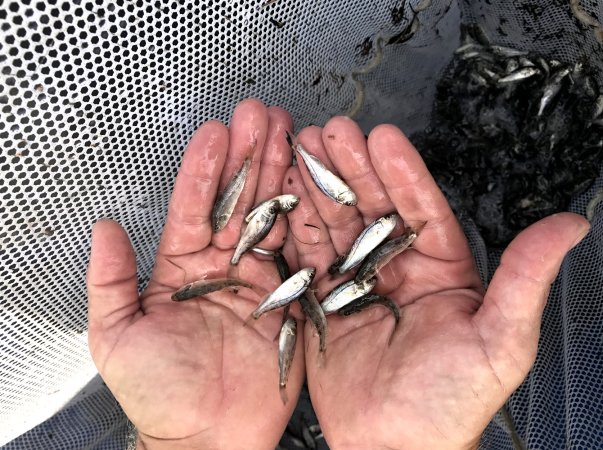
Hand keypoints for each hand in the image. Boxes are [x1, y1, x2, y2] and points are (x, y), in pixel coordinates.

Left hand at [87, 99, 304, 449]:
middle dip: (249, 157)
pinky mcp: (290, 297)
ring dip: (278, 173)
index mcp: (182, 268)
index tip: (216, 132)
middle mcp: (223, 266)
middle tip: (261, 115)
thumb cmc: (160, 394)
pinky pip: (299, 252)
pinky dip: (306, 216)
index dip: (204, 169)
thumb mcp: (117, 336)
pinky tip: (311, 180)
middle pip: (237, 202)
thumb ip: (111, 280)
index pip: (194, 208)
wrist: (209, 438)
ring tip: (288, 131)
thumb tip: (104, 227)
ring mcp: (259, 279)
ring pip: (270, 216)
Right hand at [283, 117, 589, 449]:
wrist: (393, 446)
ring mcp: (357, 281)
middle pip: (373, 206)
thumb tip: (569, 226)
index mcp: (441, 269)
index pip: (421, 207)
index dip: (401, 172)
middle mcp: (397, 268)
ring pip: (337, 222)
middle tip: (333, 132)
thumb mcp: (500, 339)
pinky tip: (286, 193)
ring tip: (303, 148)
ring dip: (320, 185)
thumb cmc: (449, 403)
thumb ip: (525, 278)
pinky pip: (309, 255)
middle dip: (352, 167)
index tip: (382, 138)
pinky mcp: (324, 299)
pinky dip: (296, 224)